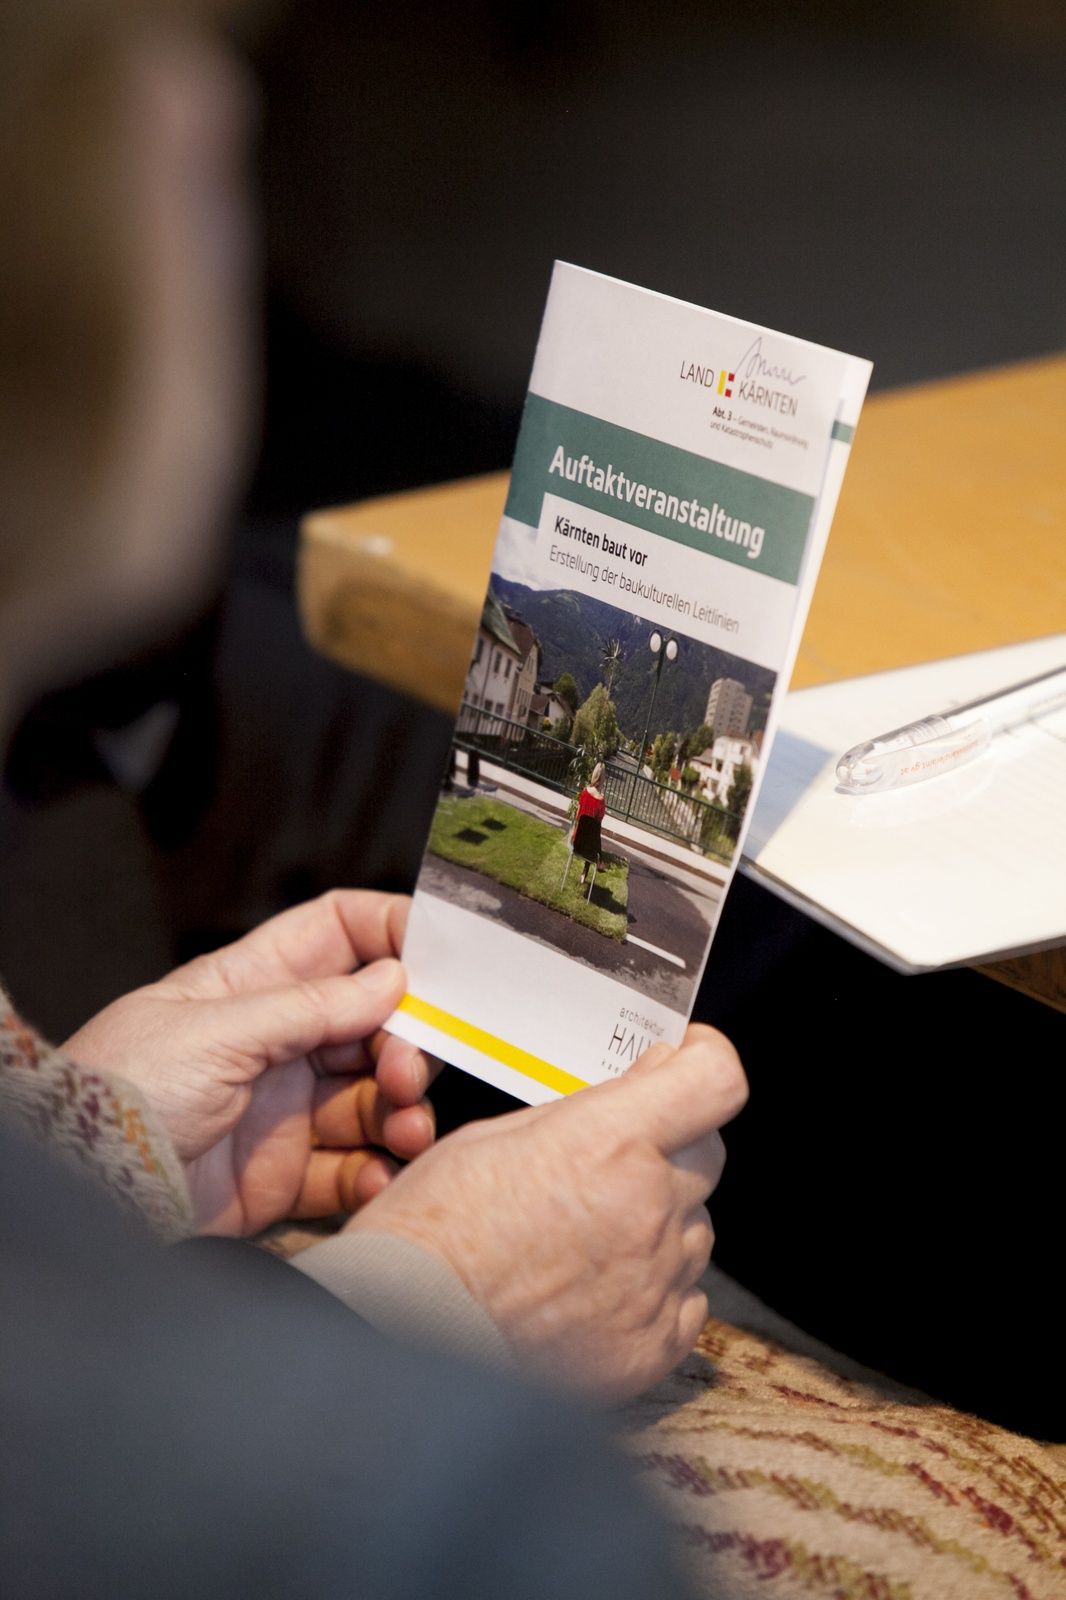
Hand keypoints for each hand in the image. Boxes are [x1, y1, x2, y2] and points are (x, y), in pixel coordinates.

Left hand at [63, 892, 440, 1235]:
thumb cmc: (120, 1091)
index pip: (338, 934)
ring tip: (405, 1130)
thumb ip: (311, 1006)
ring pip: (371, 1098)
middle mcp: (276, 1041)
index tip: (438, 960)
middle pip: (372, 1023)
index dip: (390, 935)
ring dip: (401, 1110)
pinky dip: (376, 1172)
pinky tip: (379, 1174)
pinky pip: (351, 1168)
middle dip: (407, 1042)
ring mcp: (282, 1108)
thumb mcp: (216, 1031)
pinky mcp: (283, 1174)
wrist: (81, 1188)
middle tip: (410, 1071)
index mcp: (253, 984)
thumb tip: (392, 977)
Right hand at [353, 1024, 746, 1402]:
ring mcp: (653, 1284)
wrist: (397, 1338)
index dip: (706, 1061)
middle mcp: (646, 1209)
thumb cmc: (429, 1232)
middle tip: (613, 1157)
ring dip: (657, 1220)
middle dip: (671, 1143)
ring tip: (582, 1237)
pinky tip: (594, 1288)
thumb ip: (587, 1109)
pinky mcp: (648, 1349)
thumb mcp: (494, 1136)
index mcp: (608, 1143)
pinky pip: (684, 1301)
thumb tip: (654, 1075)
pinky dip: (652, 1289)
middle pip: (707, 1154)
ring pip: (693, 1230)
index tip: (686, 1061)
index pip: (715, 1082)